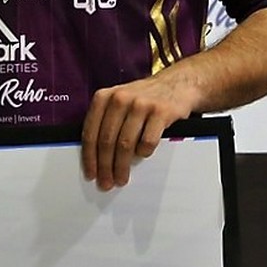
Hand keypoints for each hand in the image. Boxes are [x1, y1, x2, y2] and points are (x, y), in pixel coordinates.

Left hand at [80, 70, 198, 189]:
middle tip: (106, 182)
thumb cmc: (142, 99)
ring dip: (122, 166)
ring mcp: (140, 104)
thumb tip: (93, 157)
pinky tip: (142, 155)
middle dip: (105, 167)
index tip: (90, 174)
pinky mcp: (161, 111)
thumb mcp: (118, 102)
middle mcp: (119, 98)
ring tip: (121, 178)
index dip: (89, 157)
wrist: (177, 83)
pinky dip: (143, 153)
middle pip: (106, 141)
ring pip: (125, 144)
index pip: (90, 133)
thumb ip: (104, 122)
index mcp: (103, 97)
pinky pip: (148, 141)